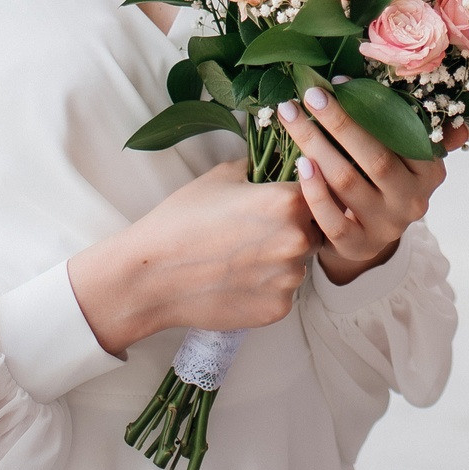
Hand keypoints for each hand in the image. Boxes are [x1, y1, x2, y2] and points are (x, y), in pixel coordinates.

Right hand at [67, 161, 314, 354]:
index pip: (316, 192)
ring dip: (280, 260)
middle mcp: (297, 240)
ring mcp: (290, 279)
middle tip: (254, 231)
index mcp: (287, 201)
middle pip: (312, 230)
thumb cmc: (182, 219)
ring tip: (239, 257)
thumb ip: (260, 166)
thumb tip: (279, 159)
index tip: (280, 199)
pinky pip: (283, 292)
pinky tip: (236, 280)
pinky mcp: (279, 309)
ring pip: (298, 263)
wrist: (153, 275)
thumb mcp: (221, 176)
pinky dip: (266, 287)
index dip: (299, 194)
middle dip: (292, 229)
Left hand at [278, 86, 459, 282]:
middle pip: (374, 158)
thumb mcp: (402, 153)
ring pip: (348, 183)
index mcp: (430, 172)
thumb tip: (427, 96)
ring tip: (292, 118)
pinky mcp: (358, 246)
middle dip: (339, 121)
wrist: (369, 232)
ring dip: (316, 146)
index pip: (404, 136)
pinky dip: (315, 190)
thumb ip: (410, 124)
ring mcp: (386, 227)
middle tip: (310, 94)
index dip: (371, 107)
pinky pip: (333, 219)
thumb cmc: (382, 178)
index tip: (338, 82)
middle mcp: (412, 201)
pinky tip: (300, 164)